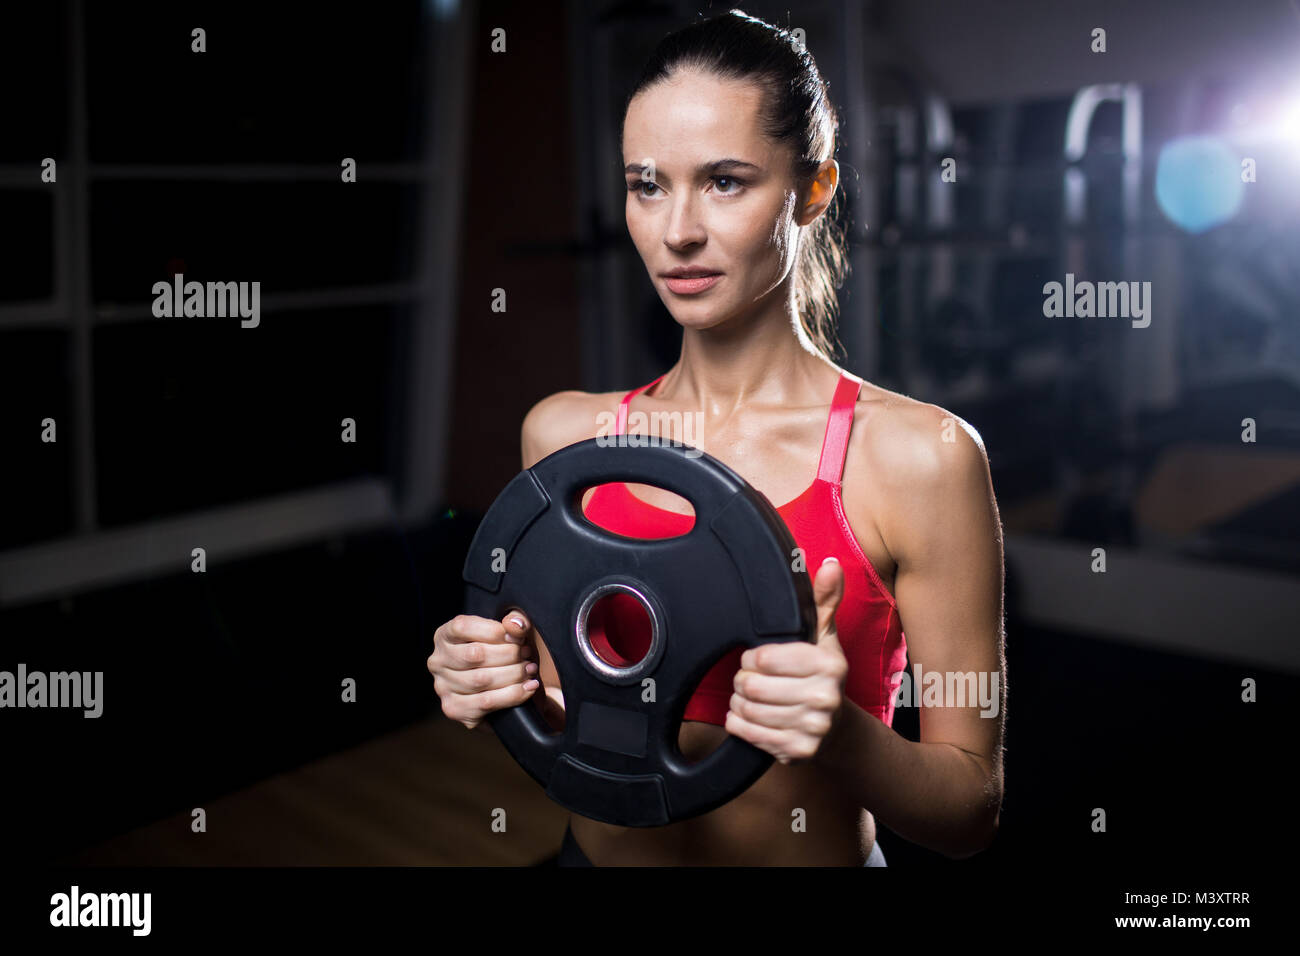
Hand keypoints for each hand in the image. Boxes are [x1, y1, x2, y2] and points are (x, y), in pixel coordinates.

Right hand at [428, 611, 540, 728]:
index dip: (494, 631)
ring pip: (481, 679)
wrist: (501, 690)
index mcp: (445, 635)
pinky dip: (513, 694)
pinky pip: (486, 702)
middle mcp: (438, 661)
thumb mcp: (507, 631)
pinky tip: (528, 688)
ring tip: (530, 670)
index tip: (518, 637)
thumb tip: (515, 625)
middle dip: (509, 654)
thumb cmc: (502, 653)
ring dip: (513, 674)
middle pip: (475, 654)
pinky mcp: (454, 709)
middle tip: (527, 655)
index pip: (463, 627)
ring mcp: (443, 687)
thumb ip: (515, 621)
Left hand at [725, 556, 848, 763]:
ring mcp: (812, 728)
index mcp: (829, 665)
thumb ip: (823, 599)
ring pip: (747, 710)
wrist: (835, 728)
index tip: (759, 658)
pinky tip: (749, 716)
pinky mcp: (796, 752)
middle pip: (752, 686)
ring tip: (751, 697)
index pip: (763, 658)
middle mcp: (825, 698)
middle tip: (751, 679)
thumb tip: (831, 565)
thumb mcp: (823, 636)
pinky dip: (739, 723)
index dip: (753, 657)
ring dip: (739, 702)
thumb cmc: (821, 675)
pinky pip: (747, 733)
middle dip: (743, 680)